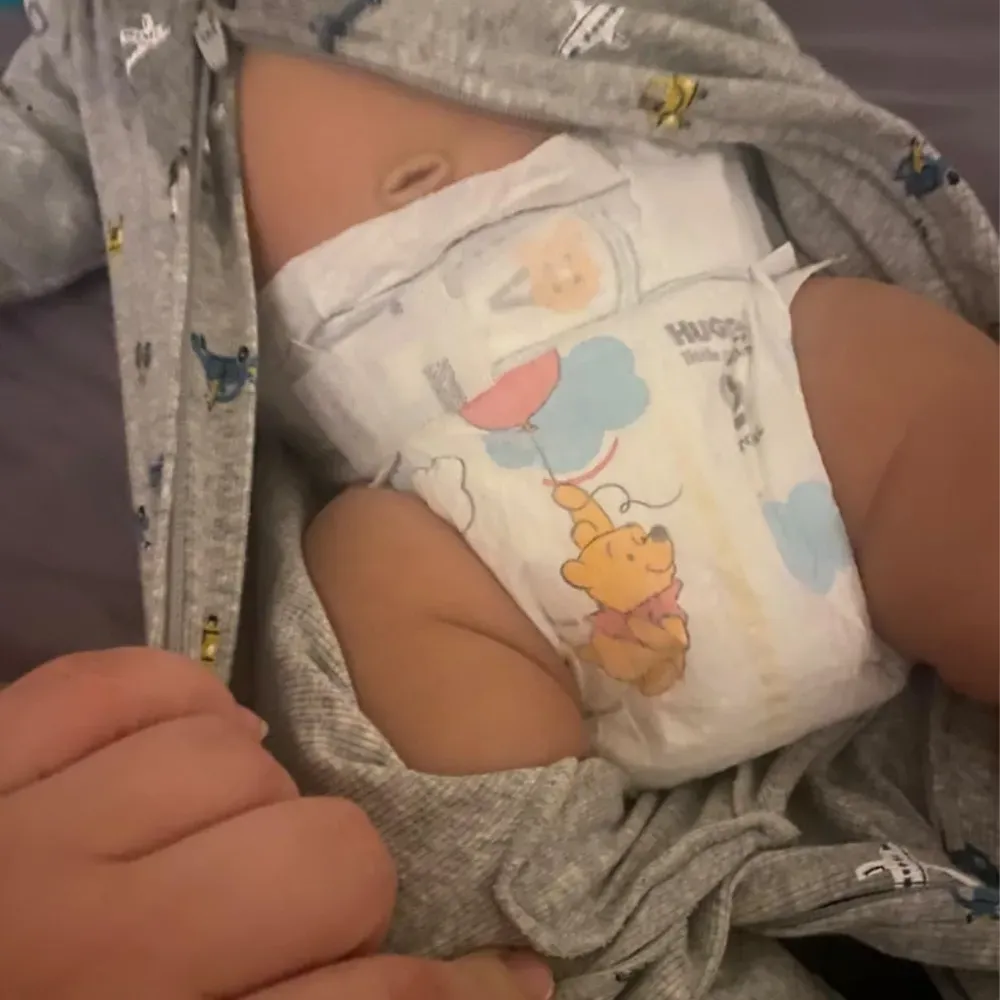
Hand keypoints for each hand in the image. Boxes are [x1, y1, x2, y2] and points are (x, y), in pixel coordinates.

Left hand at [0, 649, 553, 998]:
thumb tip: (502, 987)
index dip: (456, 992)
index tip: (494, 980)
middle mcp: (86, 955)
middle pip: (325, 861)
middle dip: (345, 896)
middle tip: (293, 930)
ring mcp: (17, 843)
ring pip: (233, 762)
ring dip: (253, 808)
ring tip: (216, 849)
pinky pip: (122, 680)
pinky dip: (180, 704)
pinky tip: (186, 749)